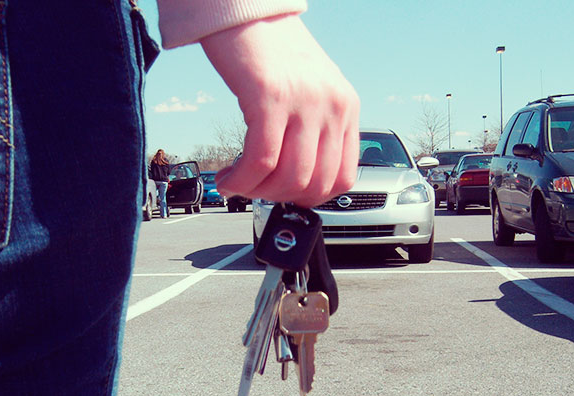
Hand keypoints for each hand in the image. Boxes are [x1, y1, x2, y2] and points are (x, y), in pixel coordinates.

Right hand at [200, 15, 358, 207]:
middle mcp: (331, 105)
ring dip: (257, 192)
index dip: (311, 198)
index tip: (287, 197)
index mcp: (345, 106)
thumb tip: (296, 177)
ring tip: (238, 183)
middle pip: (314, 183)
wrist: (246, 6)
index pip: (343, 177)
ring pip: (288, 178)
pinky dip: (241, 180)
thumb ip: (312, 128)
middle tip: (256, 190)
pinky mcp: (270, 97)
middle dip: (279, 197)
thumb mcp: (310, 90)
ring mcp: (304, 101)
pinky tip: (228, 178)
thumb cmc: (271, 48)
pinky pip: (260, 160)